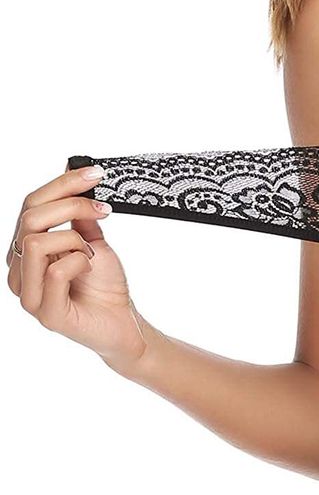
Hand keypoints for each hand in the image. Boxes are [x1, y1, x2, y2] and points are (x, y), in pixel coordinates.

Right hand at [7, 162, 149, 369]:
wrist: (122, 321)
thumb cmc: (103, 284)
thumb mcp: (92, 239)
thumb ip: (80, 215)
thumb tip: (77, 177)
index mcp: (25, 251)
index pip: (30, 205)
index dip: (62, 183)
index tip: (94, 174)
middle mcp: (20, 271)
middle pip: (29, 218)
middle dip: (71, 204)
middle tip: (102, 210)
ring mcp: (29, 294)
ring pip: (35, 243)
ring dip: (73, 239)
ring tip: (90, 252)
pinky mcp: (46, 313)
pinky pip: (56, 272)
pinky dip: (80, 262)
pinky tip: (89, 269)